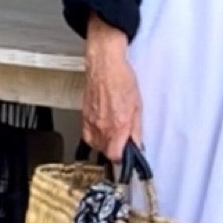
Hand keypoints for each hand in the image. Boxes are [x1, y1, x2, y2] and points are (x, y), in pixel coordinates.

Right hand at [82, 16, 142, 162]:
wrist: (104, 64)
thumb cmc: (121, 78)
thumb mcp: (138, 105)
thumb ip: (137, 129)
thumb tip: (137, 145)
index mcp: (119, 125)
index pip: (117, 156)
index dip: (124, 158)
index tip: (129, 156)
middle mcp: (103, 126)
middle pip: (107, 152)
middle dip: (116, 151)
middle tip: (124, 143)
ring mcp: (91, 122)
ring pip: (97, 145)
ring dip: (106, 144)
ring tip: (114, 134)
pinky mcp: (84, 116)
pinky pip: (88, 136)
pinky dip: (95, 137)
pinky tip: (102, 130)